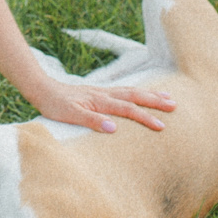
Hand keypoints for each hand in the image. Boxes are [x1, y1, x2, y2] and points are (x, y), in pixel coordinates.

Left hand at [28, 74, 174, 133]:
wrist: (42, 89)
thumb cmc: (54, 105)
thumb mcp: (69, 115)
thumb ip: (90, 120)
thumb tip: (113, 127)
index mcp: (100, 100)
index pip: (127, 109)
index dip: (145, 117)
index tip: (161, 126)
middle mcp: (105, 94)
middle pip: (135, 95)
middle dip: (155, 101)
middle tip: (174, 106)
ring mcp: (103, 92)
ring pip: (131, 91)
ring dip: (150, 94)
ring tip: (168, 97)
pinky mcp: (100, 92)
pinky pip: (124, 91)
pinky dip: (138, 92)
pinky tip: (143, 94)